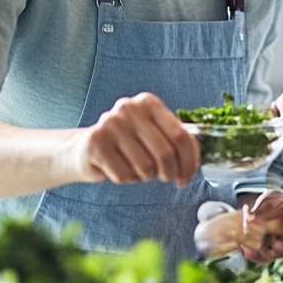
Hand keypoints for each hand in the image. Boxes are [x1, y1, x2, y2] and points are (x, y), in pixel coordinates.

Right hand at [68, 93, 198, 185]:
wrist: (85, 149)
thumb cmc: (127, 145)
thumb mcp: (154, 134)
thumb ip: (176, 141)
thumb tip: (197, 163)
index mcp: (148, 103)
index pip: (181, 136)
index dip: (190, 162)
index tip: (187, 176)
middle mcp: (128, 108)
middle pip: (165, 154)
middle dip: (169, 173)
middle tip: (166, 178)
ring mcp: (109, 124)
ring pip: (145, 168)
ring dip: (144, 176)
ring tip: (135, 168)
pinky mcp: (95, 143)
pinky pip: (124, 175)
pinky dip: (126, 179)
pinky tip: (118, 169)